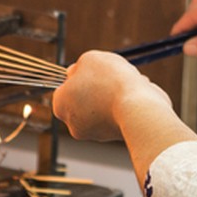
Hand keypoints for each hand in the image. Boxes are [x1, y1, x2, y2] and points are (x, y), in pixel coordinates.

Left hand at [52, 51, 172, 141]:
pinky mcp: (115, 137)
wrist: (137, 107)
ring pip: (103, 107)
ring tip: (127, 85)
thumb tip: (75, 72)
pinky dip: (126, 105)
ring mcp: (95, 134)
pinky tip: (135, 96)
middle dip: (97, 88)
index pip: (64, 89)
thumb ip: (78, 66)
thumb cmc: (109, 80)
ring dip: (114, 95)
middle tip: (111, 76)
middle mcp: (73, 124)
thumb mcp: (89, 59)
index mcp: (60, 105)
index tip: (92, 71)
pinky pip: (119, 115)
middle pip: (83, 99)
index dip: (78, 77)